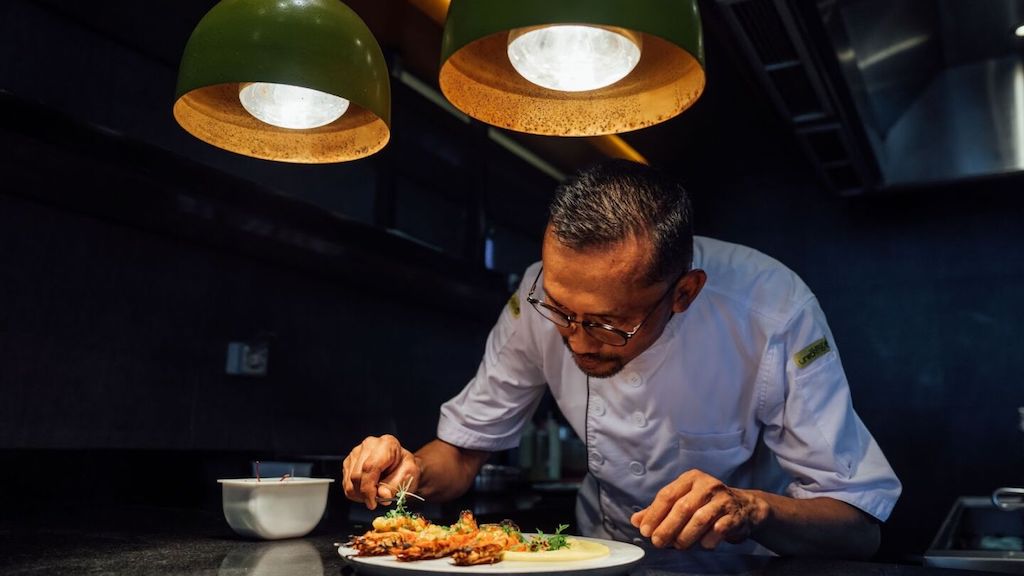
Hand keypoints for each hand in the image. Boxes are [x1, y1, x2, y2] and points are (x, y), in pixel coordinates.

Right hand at [342, 434, 419, 509]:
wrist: (401, 463)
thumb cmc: (405, 467)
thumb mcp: (408, 476)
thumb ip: (395, 486)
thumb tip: (382, 495)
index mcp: (386, 444)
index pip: (369, 467)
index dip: (368, 488)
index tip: (373, 503)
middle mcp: (369, 445)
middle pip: (356, 475)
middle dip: (364, 494)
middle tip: (375, 502)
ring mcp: (356, 453)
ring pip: (349, 481)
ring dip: (359, 495)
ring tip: (373, 495)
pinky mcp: (349, 462)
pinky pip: (346, 483)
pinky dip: (355, 492)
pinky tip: (367, 491)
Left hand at [630, 469, 768, 549]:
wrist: (744, 507)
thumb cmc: (706, 504)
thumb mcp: (683, 500)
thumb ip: (659, 510)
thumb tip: (636, 520)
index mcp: (690, 478)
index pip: (667, 495)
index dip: (654, 514)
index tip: (644, 530)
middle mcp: (707, 485)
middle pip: (682, 507)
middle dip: (667, 527)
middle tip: (657, 542)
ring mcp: (722, 499)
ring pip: (700, 519)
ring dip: (685, 536)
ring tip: (678, 545)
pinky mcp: (735, 515)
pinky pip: (718, 530)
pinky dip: (707, 539)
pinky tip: (701, 544)